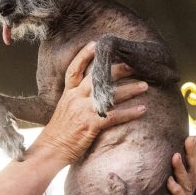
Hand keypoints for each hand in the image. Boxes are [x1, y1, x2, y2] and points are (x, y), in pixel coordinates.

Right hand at [33, 41, 147, 164]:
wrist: (50, 150)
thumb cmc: (58, 134)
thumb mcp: (63, 111)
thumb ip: (75, 101)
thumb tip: (88, 96)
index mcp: (68, 94)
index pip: (74, 69)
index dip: (84, 55)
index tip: (96, 43)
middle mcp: (76, 98)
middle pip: (98, 77)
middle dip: (117, 70)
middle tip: (132, 65)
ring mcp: (84, 110)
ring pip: (111, 95)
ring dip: (130, 89)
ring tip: (144, 86)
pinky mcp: (91, 124)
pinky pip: (115, 115)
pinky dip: (131, 112)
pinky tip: (143, 110)